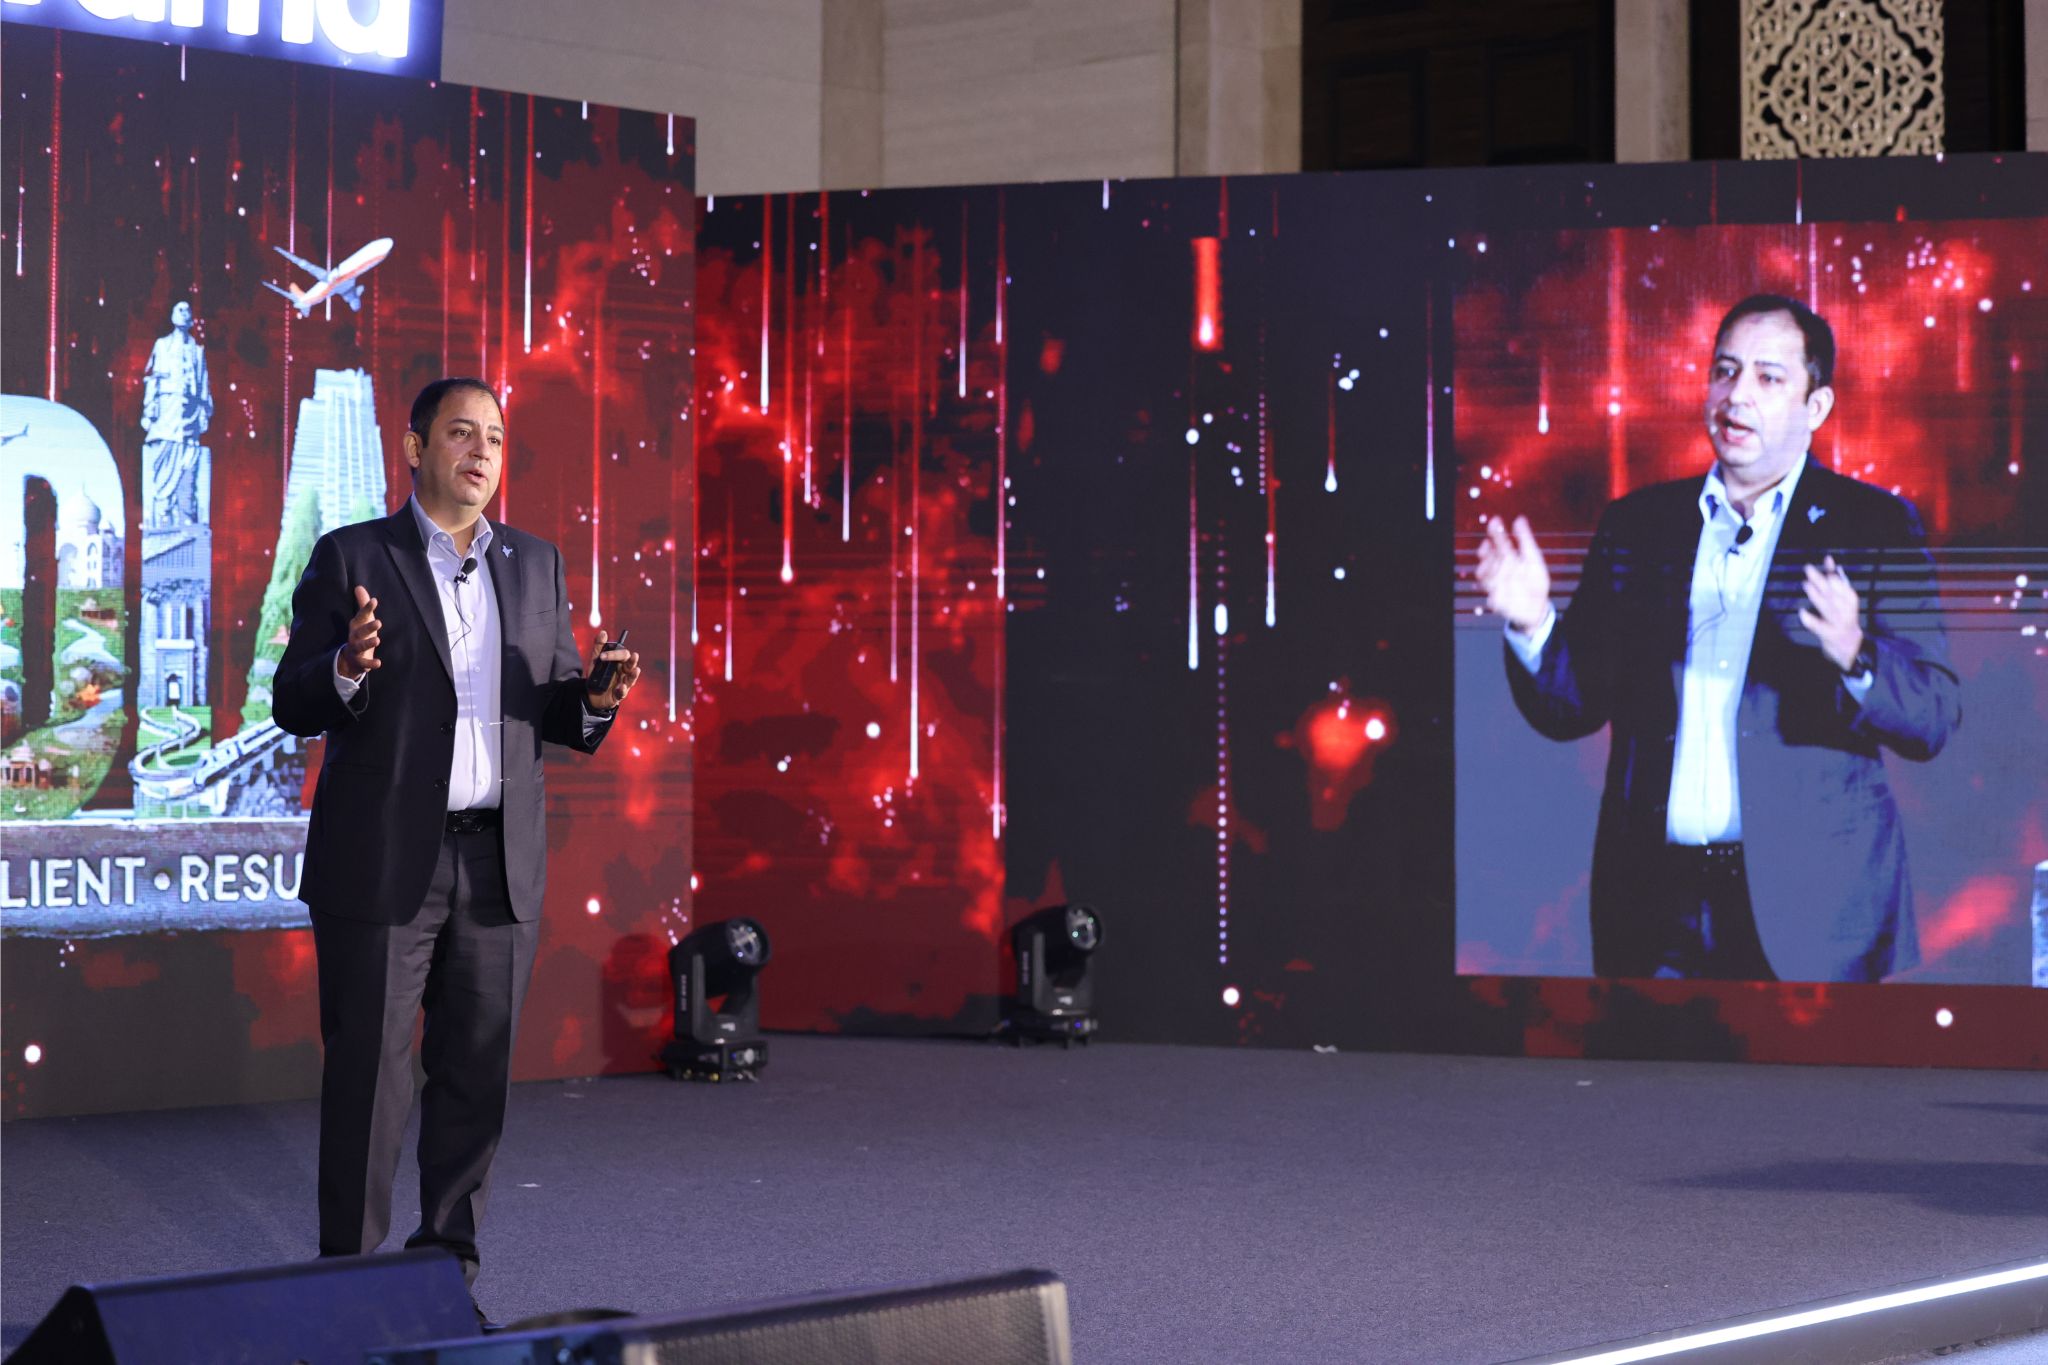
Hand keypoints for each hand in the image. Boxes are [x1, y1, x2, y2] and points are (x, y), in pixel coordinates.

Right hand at [338, 585, 380, 679]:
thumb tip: (359, 587)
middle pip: (360, 631)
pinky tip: (378, 663)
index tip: (374, 600)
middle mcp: (354, 636)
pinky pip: (365, 663)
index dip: (367, 608)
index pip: (362, 615)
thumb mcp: (362, 620)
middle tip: (379, 622)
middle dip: (369, 627)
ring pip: (361, 646)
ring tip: (378, 640)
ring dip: (369, 643)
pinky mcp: (360, 661)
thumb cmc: (360, 634)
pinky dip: (371, 663)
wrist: (350, 658)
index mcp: (356, 625)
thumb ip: (363, 605)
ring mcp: (356, 649)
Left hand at [585, 631, 640, 711]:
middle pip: (631, 665)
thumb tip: (603, 632)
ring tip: (635, 670)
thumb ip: (599, 647)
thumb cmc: (597, 676)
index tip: (602, 656)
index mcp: (619, 663)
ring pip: (631, 678)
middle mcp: (624, 672)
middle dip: (632, 660)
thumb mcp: (595, 661)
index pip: (623, 655)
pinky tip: (621, 686)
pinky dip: (622, 689)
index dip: (614, 654)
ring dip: (633, 674)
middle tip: (633, 656)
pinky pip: (623, 692)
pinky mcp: (619, 694)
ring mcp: (623, 683)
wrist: (590, 694)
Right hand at [1475, 515, 1550, 633]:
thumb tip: (1519, 519)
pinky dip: (1490, 589)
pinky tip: (1493, 585)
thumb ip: (1525, 540)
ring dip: (1484, 568)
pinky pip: (1490, 592)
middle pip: (1488, 557)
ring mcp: (1497, 582)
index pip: (1500, 542)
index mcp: (1509, 557)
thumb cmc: (1536, 582)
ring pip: (1485, 573)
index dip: (1496, 532)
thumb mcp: (1534, 559)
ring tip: (1488, 565)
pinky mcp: (1496, 597)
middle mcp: (1500, 568)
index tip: (1495, 522)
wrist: (1537, 607)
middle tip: (1486, 545)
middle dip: (1485, 551)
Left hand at [1799, 555, 1864, 671]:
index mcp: (1850, 602)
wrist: (1851, 648)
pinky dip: (1812, 620)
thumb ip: (1838, 584)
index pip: (1843, 585)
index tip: (1827, 560)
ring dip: (1816, 595)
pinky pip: (1820, 627)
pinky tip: (1803, 612)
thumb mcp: (1843, 602)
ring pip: (1828, 607)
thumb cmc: (1844, 620)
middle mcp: (1846, 612)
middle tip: (1808, 568)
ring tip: (1806, 584)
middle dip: (1822, 580)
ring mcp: (1839, 624)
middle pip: (1834, 594)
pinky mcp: (1830, 635)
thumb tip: (1832, 564)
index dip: (1834, 572)